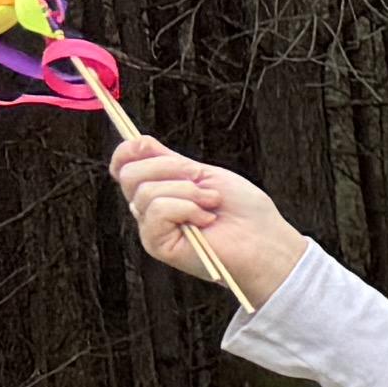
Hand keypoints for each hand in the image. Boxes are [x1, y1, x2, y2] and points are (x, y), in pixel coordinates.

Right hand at [107, 134, 309, 300]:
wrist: (264, 241)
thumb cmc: (243, 210)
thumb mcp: (203, 174)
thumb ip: (168, 160)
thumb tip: (138, 142)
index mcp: (158, 188)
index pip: (123, 165)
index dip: (128, 151)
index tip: (146, 145)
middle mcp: (148, 209)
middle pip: (130, 174)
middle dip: (170, 168)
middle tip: (201, 181)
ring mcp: (151, 227)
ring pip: (147, 191)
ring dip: (189, 192)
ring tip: (211, 205)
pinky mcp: (156, 244)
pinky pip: (159, 209)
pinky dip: (188, 208)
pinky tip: (206, 220)